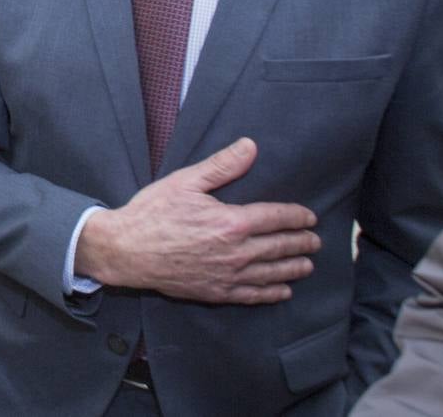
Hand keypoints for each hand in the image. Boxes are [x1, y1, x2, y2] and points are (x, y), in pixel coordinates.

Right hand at [74, 138, 319, 303]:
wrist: (126, 250)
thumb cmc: (153, 212)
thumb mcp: (185, 181)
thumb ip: (222, 166)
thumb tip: (250, 146)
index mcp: (231, 222)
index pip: (276, 218)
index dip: (296, 217)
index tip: (310, 217)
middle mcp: (236, 252)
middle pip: (279, 247)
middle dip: (300, 243)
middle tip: (315, 241)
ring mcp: (227, 275)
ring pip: (271, 273)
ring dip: (292, 268)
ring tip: (307, 265)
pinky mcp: (215, 292)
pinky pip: (251, 295)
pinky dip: (270, 293)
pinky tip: (282, 291)